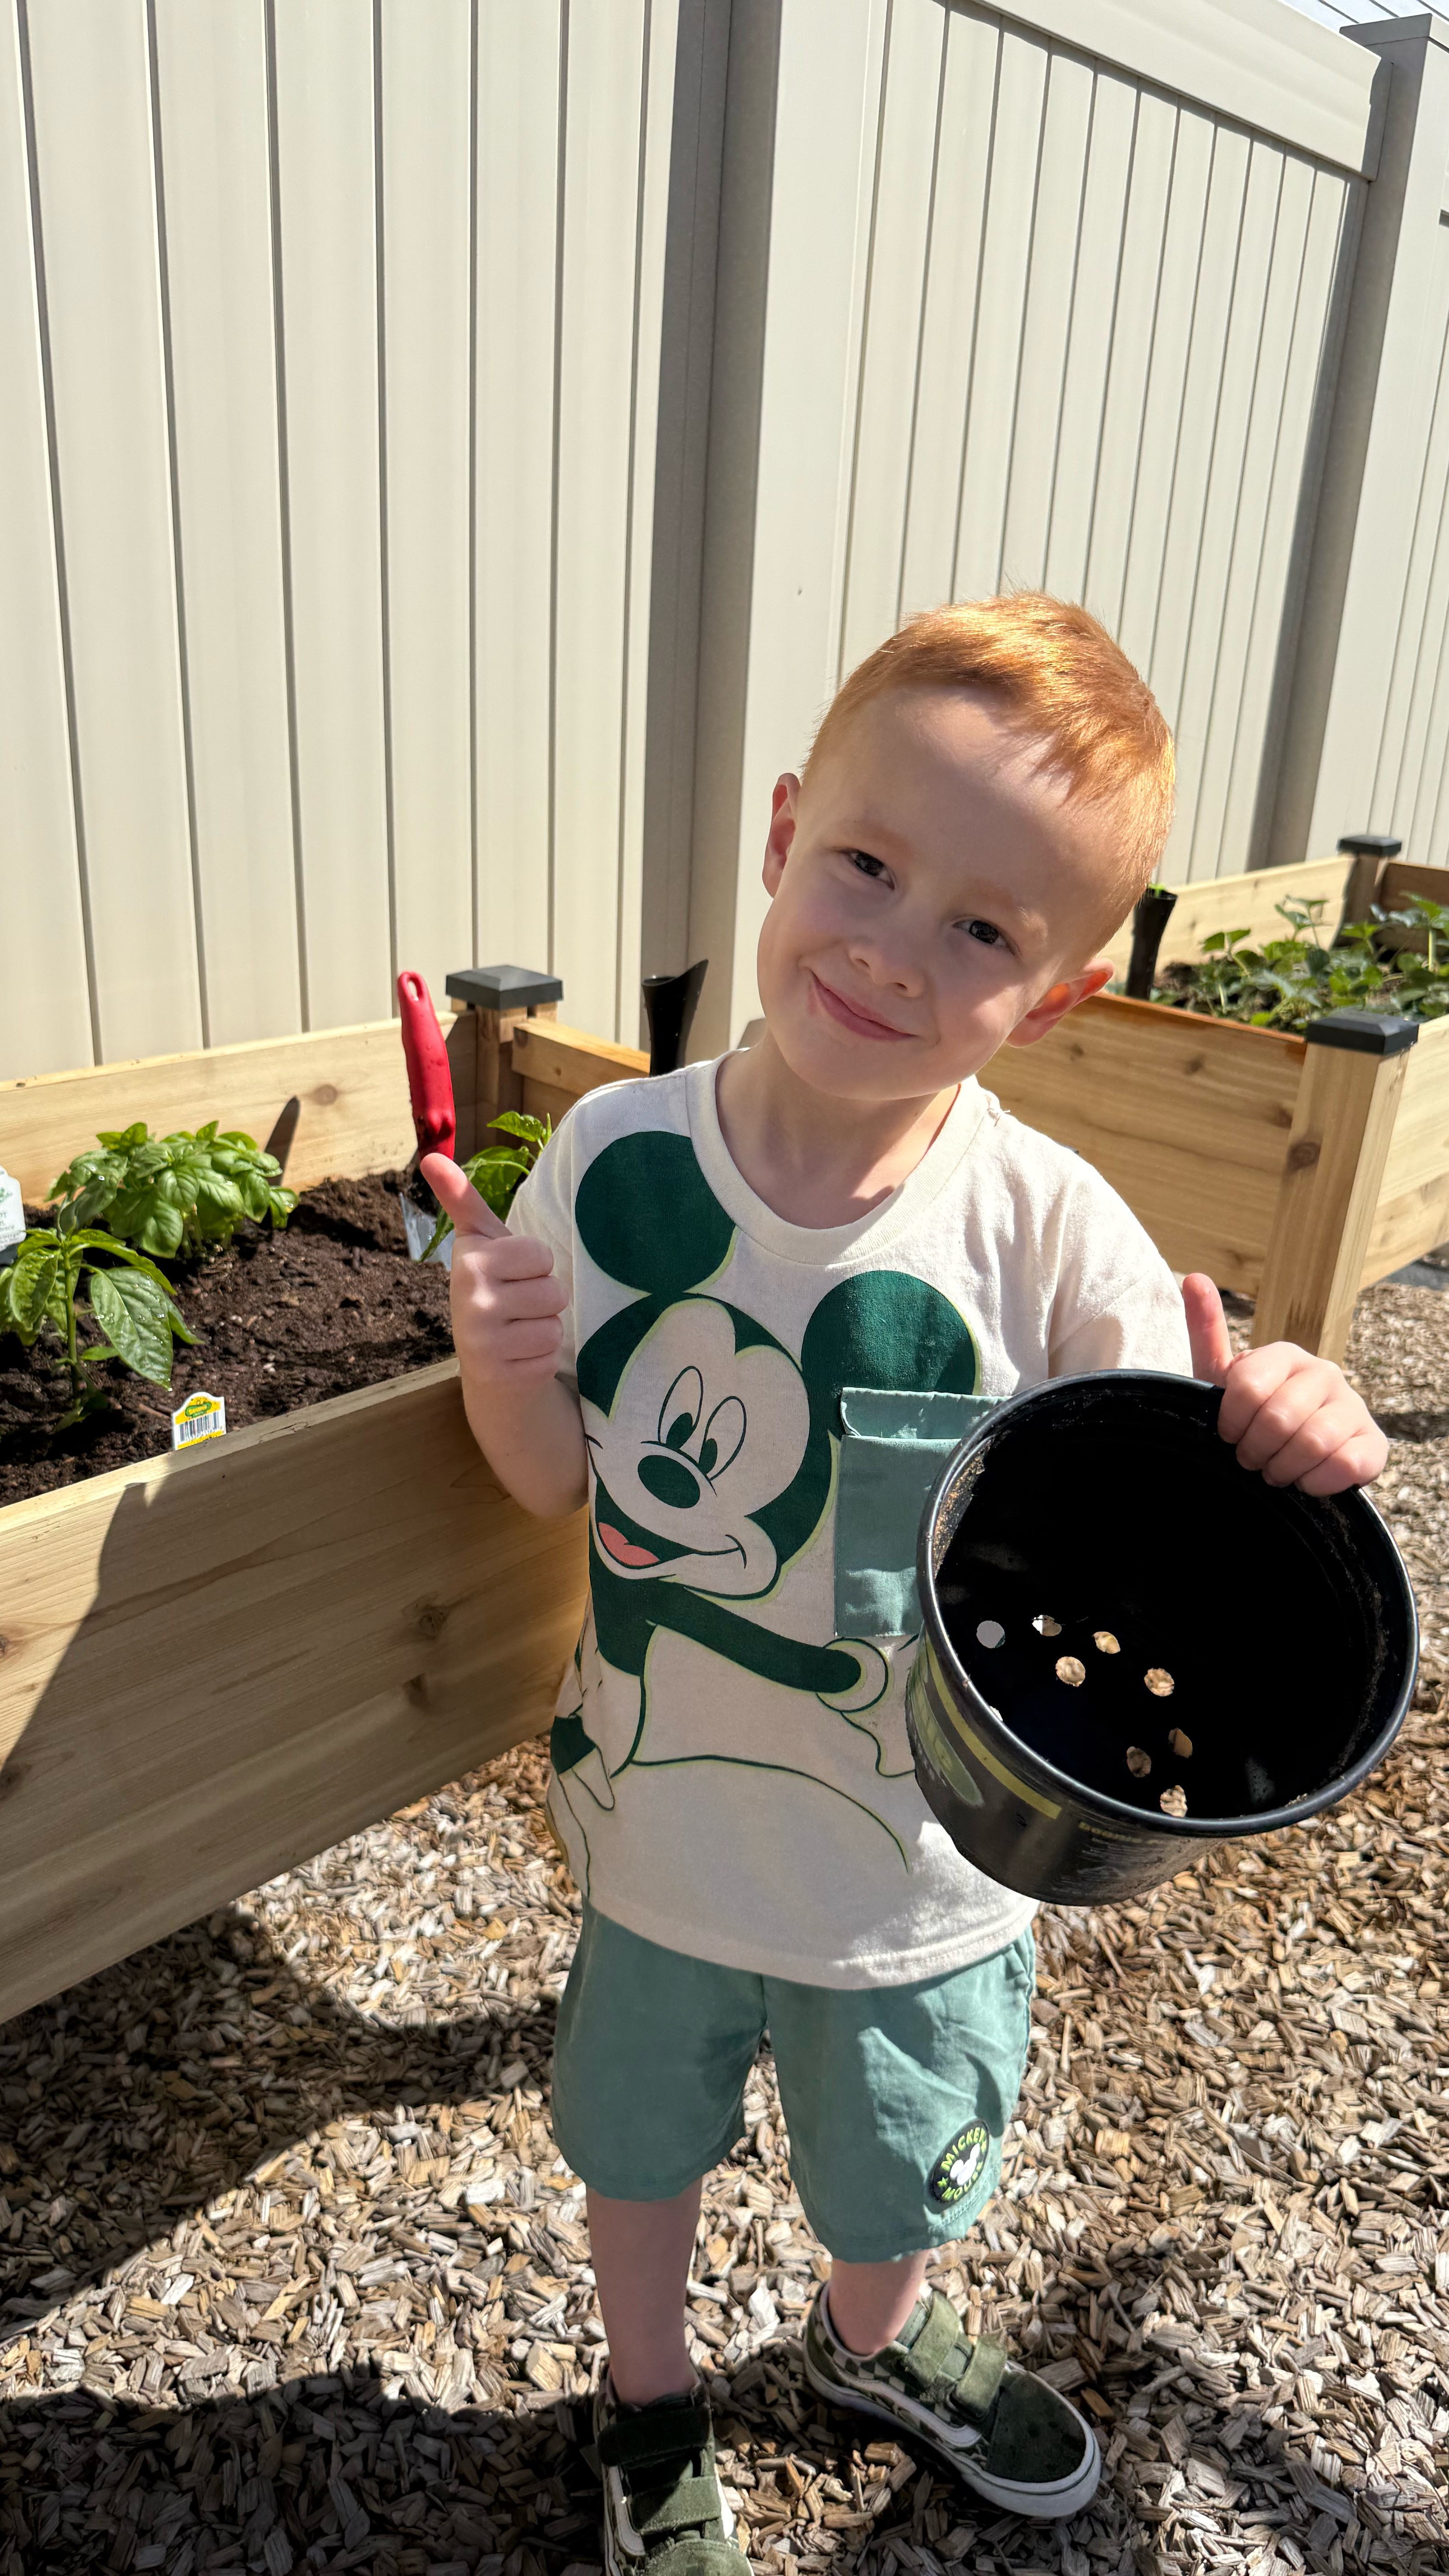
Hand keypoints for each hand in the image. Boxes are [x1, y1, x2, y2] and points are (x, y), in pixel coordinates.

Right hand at [421, 1153, 567, 1390]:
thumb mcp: (479, 1240)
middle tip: (519, 1304)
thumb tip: (431, 1157)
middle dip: (545, 1297)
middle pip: (554, 1292)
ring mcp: (483, 1343)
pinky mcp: (499, 1376)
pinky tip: (519, 1353)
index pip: (541, 1255)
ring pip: (555, 1327)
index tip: (514, 1272)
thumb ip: (462, 1199)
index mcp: (470, 1263)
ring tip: (520, 1327)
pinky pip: (550, 1358)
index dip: (537, 1265)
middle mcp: (471, 1303)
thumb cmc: (491, 1286)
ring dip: (546, 1327)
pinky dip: (541, 1357)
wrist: (483, 1357)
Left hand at [1182, 1274, 1387, 1495]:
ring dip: (1283, 1469)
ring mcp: (1354, 1407)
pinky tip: (1307, 1480)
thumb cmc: (1253, 1419)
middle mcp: (1325, 1373)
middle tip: (1252, 1459)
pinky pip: (1343, 1465)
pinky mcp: (1374, 1444)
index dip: (1230, 1422)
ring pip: (1312, 1443)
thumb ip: (1206, 1332)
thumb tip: (1194, 1278)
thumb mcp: (1221, 1381)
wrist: (1293, 1460)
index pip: (1247, 1386)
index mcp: (1286, 1355)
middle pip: (1278, 1419)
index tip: (1228, 1434)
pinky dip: (1314, 1482)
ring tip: (1276, 1470)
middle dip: (1255, 1451)